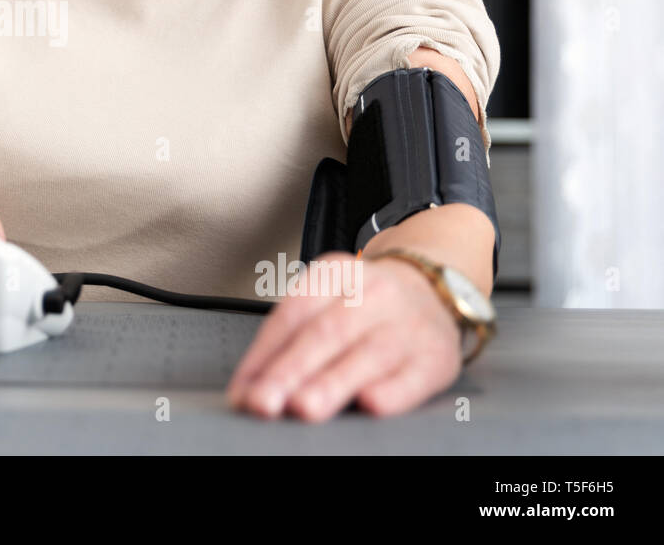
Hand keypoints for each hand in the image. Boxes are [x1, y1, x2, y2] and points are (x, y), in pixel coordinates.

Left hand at [226, 251, 462, 421]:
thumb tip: (248, 391)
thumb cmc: (366, 306)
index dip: (264, 355)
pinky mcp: (437, 356)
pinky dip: (393, 392)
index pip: (292, 314)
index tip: (243, 391)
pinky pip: (414, 375)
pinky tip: (371, 404)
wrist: (434, 290)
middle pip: (325, 333)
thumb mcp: (327, 301)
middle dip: (290, 372)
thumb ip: (289, 341)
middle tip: (264, 403)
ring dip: (332, 384)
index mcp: (335, 273)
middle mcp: (373, 294)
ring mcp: (407, 324)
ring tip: (304, 408)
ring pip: (367, 354)